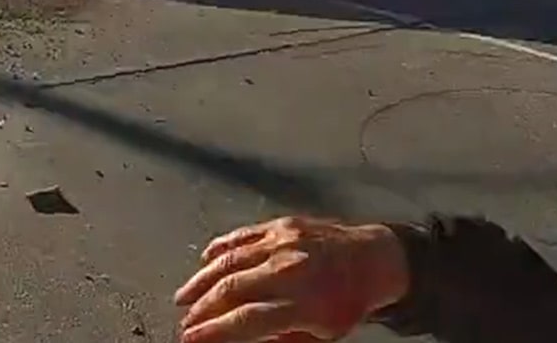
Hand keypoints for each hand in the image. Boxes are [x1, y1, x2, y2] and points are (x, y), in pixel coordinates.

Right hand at [173, 216, 409, 342]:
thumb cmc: (347, 302)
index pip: (245, 320)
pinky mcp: (279, 225)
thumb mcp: (321, 334)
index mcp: (303, 304)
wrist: (373, 259)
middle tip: (185, 323)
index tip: (191, 339)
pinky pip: (240, 237)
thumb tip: (238, 340)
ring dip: (200, 281)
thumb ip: (280, 339)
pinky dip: (218, 249)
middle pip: (231, 290)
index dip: (213, 332)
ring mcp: (283, 243)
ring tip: (184, 297)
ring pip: (228, 260)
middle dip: (201, 310)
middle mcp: (290, 270)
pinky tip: (203, 261)